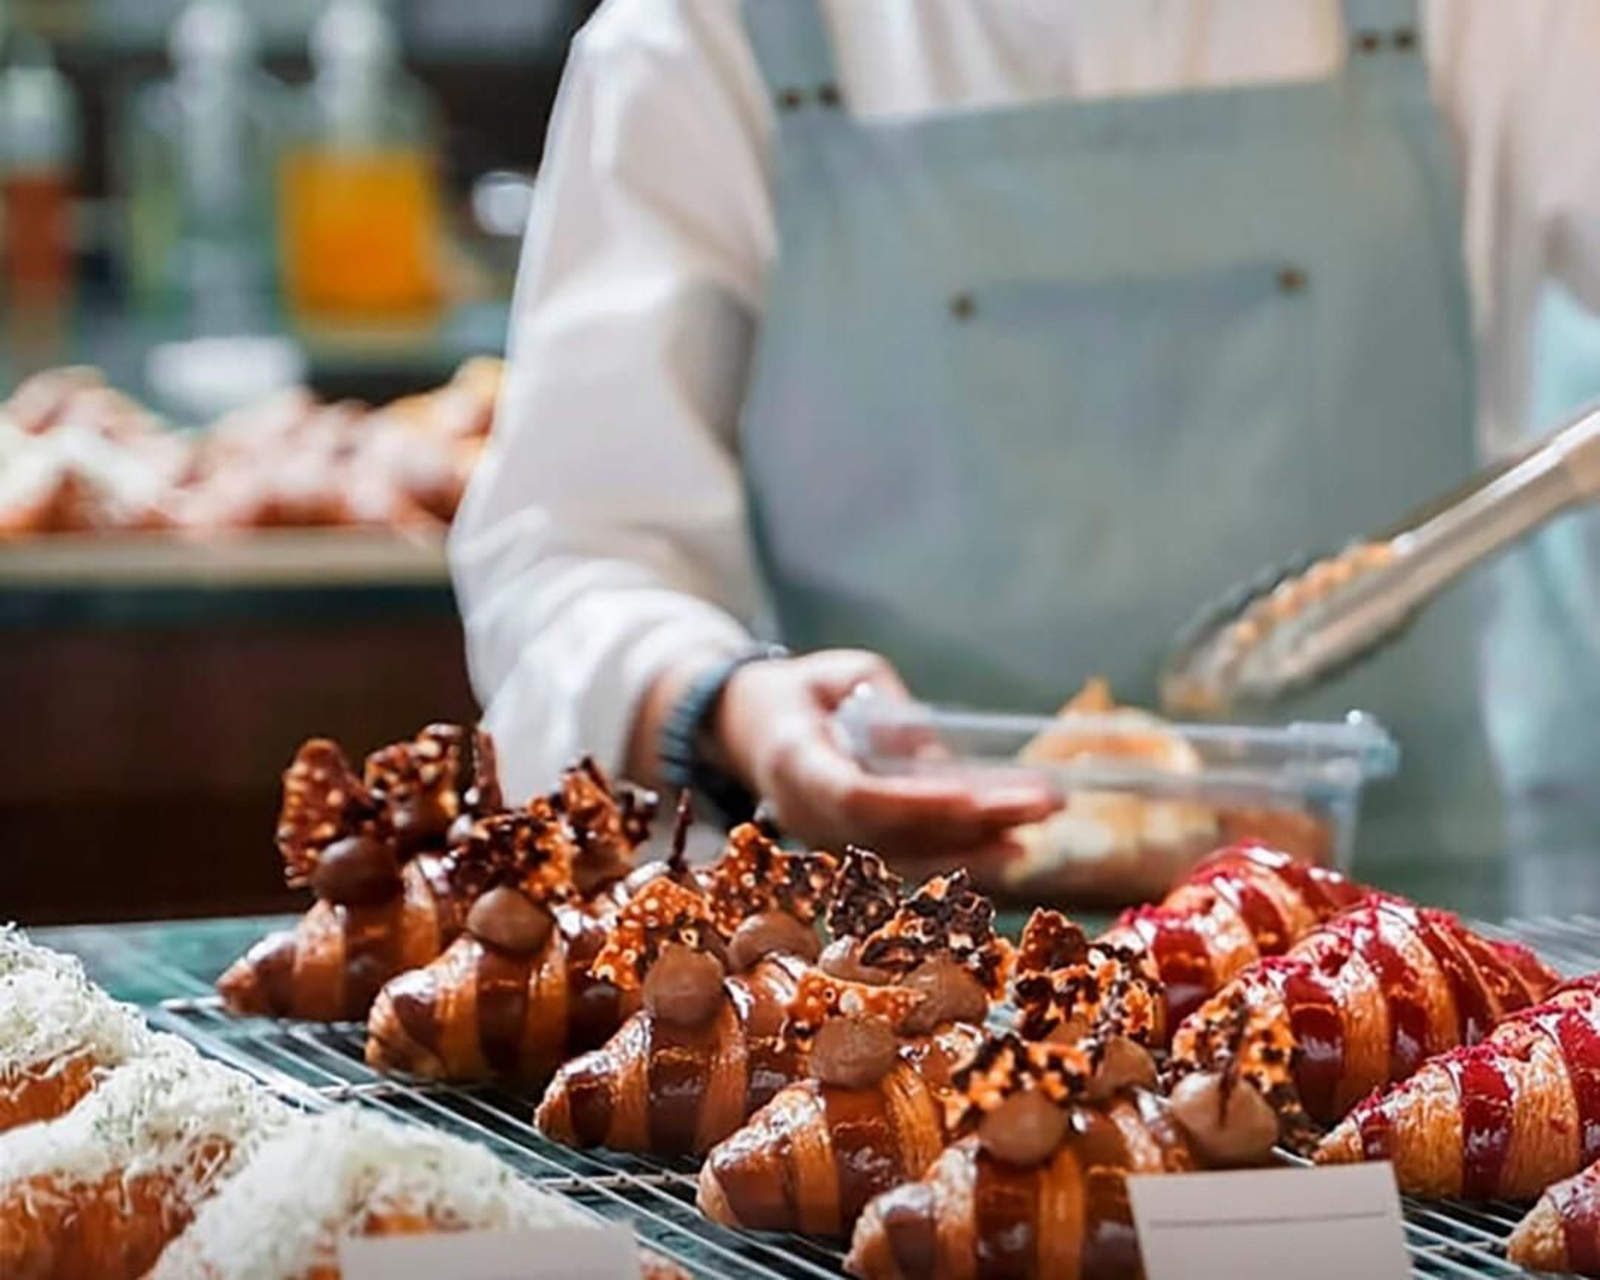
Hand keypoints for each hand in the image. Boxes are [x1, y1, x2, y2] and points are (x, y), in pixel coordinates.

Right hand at [713, 649, 1058, 876]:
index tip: (972, 794)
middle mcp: (805, 813)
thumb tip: (946, 764)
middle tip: (1038, 806)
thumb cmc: (801, 690)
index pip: (855, 796)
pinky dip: (956, 854)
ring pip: (903, 859)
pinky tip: (1007, 845)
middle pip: (893, 835)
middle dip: (970, 825)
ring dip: (973, 849)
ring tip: (1034, 831)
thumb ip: (893, 716)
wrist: (743, 725)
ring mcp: (822, 840)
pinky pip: (903, 859)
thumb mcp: (845, 674)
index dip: (915, 803)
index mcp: (793, 758)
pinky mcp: (845, 850)